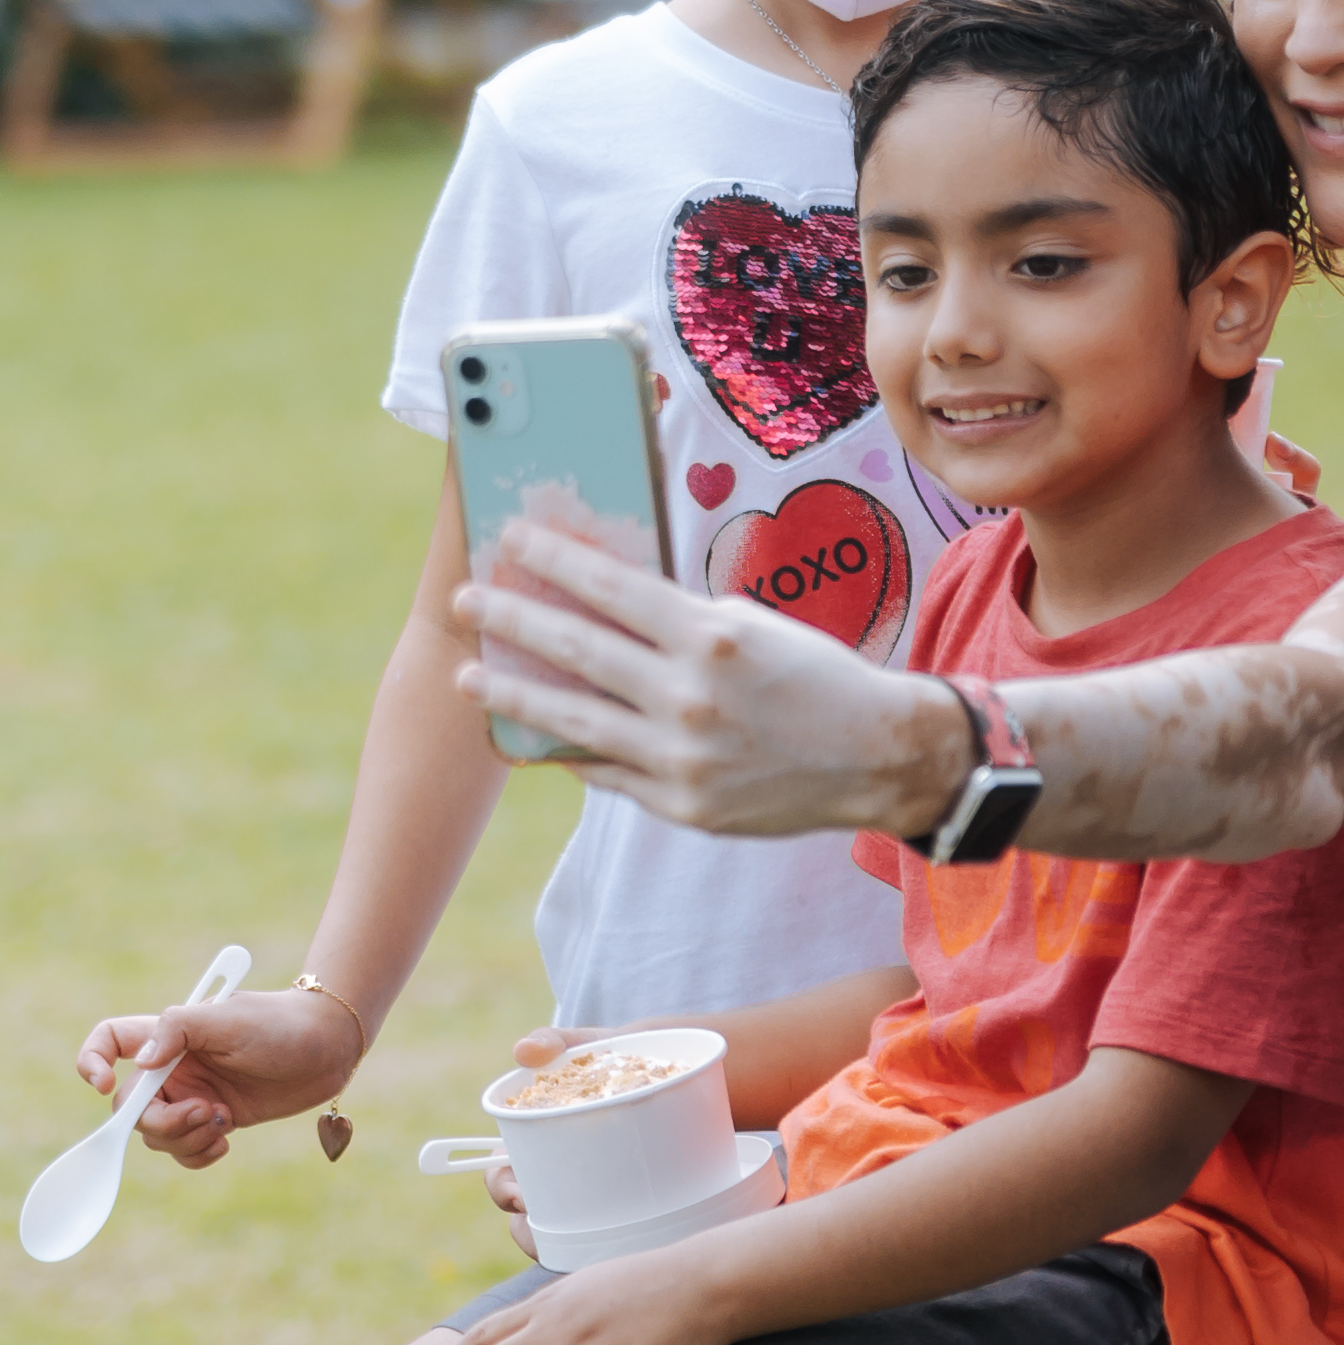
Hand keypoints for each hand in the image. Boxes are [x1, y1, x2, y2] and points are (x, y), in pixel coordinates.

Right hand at [76, 977, 364, 1168]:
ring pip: (158, 1136)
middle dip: (160, 1121)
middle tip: (205, 1113)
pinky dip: (198, 1154)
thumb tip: (139, 1065)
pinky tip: (226, 1141)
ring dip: (185, 1138)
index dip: (92, 1062)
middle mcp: (172, 1068)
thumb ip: (178, 1030)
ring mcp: (193, 1096)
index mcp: (166, 1035)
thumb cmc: (278, 1023)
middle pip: (131, 1108)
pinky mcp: (216, 1120)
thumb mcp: (228, 1018)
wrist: (328, 1047)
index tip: (106, 1085)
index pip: (109, 1041)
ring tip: (223, 1122)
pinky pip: (186, 1150)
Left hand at [461, 519, 969, 847]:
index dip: (556, 561)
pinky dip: (568, 751)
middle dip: (514, 621)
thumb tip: (603, 605)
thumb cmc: (813, 677)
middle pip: (580, 651)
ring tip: (469, 677)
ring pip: (577, 722)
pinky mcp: (683, 806)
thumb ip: (678, 621)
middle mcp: (690, 697)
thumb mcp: (751, 626)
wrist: (878, 757)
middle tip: (464, 600)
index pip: (614, 588)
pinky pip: (608, 773)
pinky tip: (531, 735)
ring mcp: (682, 759)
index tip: (511, 538)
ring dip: (515, 695)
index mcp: (711, 637)